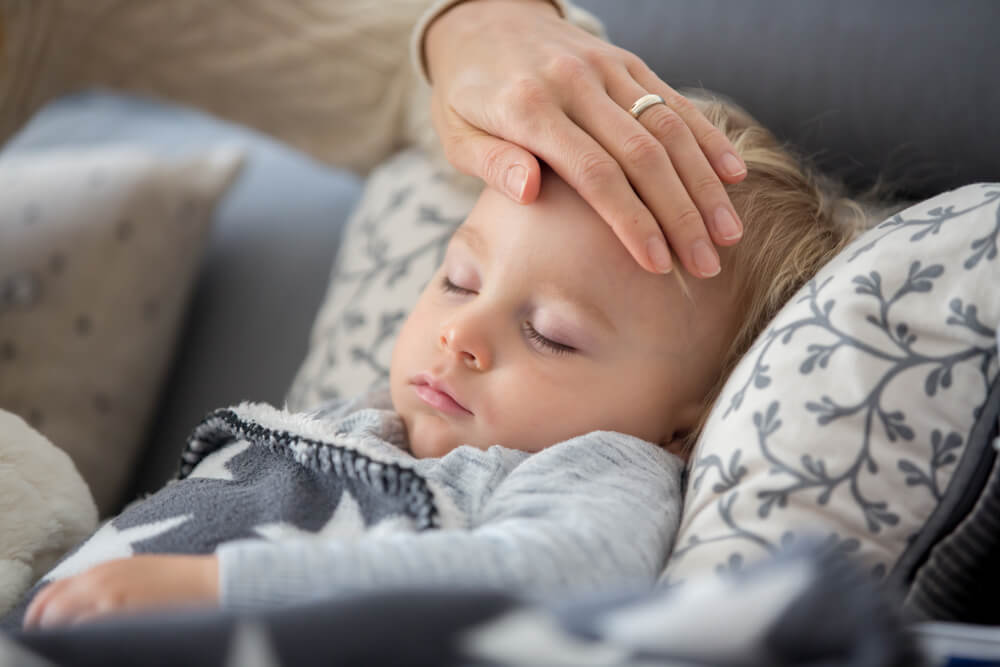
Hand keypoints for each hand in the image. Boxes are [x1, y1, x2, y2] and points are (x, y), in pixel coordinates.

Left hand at [23, 555, 218, 629]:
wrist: (212, 582)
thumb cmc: (178, 583)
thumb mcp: (136, 574)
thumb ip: (104, 587)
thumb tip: (78, 611)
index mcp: (103, 569)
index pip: (51, 593)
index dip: (41, 615)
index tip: (41, 632)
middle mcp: (99, 578)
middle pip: (50, 608)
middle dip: (46, 628)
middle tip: (54, 643)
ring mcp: (108, 595)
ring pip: (61, 620)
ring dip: (61, 635)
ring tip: (74, 646)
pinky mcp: (119, 610)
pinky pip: (83, 631)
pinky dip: (80, 640)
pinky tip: (93, 646)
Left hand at [425, 0, 746, 277]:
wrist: (482, 20)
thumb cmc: (466, 94)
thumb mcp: (457, 133)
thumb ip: (492, 162)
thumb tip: (530, 193)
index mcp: (528, 107)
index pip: (593, 173)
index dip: (631, 220)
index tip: (658, 264)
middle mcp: (574, 83)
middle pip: (642, 155)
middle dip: (680, 214)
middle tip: (706, 265)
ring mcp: (604, 68)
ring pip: (668, 127)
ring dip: (703, 183)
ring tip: (729, 233)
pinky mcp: (625, 61)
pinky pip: (673, 99)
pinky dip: (707, 137)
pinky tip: (733, 175)